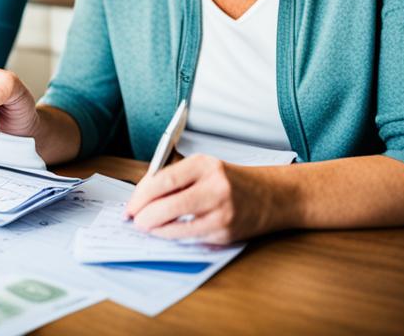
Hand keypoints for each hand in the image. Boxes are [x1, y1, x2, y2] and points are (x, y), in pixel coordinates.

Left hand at [125, 154, 279, 244]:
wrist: (273, 195)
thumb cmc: (232, 181)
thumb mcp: (205, 168)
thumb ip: (175, 177)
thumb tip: (142, 195)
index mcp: (205, 165)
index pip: (163, 180)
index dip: (140, 196)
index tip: (130, 205)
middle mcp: (214, 187)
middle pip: (167, 205)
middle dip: (144, 216)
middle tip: (134, 220)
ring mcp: (222, 212)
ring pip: (177, 227)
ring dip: (156, 230)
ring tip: (147, 227)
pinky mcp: (226, 233)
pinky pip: (191, 238)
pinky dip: (175, 237)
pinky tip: (167, 232)